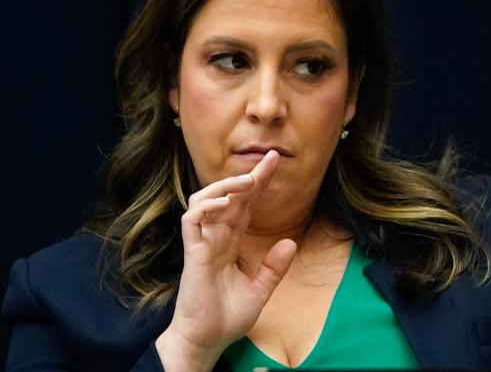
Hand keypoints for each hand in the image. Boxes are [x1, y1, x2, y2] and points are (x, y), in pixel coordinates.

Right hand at [155, 151, 296, 371]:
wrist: (207, 341)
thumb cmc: (227, 317)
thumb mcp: (261, 290)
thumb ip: (274, 268)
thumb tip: (290, 242)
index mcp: (230, 243)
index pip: (245, 205)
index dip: (258, 183)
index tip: (274, 163)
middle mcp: (216, 238)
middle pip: (230, 198)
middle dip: (249, 175)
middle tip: (270, 158)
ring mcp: (202, 244)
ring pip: (205, 202)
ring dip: (224, 187)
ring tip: (248, 180)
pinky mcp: (192, 254)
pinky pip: (192, 222)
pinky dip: (206, 208)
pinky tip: (224, 203)